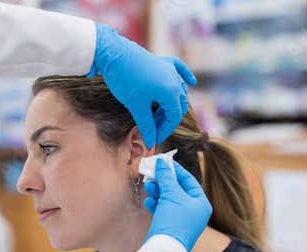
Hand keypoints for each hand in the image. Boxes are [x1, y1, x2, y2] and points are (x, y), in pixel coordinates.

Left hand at [87, 22, 196, 148]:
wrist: (114, 54)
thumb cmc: (126, 81)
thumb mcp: (136, 106)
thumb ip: (146, 125)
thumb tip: (150, 142)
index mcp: (172, 93)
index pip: (174, 118)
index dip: (165, 131)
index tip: (154, 139)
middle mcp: (175, 81)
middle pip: (178, 106)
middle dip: (166, 120)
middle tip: (152, 129)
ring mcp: (170, 70)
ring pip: (178, 91)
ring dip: (171, 105)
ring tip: (157, 115)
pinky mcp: (162, 62)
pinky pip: (179, 69)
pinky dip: (185, 77)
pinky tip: (191, 83)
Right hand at [143, 159, 211, 251]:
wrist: (164, 249)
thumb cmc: (174, 220)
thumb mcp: (171, 194)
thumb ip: (167, 177)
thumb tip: (161, 163)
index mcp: (201, 203)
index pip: (189, 181)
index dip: (176, 170)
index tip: (164, 162)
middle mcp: (194, 211)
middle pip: (178, 189)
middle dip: (164, 181)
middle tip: (152, 172)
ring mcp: (182, 220)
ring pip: (169, 199)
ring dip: (158, 191)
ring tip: (147, 184)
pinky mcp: (170, 226)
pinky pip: (163, 210)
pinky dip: (156, 204)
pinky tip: (148, 200)